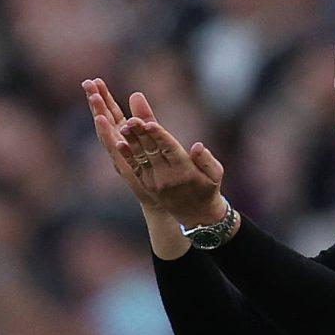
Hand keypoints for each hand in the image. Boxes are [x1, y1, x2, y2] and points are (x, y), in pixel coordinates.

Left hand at [82, 78, 228, 230]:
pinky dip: (127, 155)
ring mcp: (155, 181)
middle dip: (141, 135)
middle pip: (152, 150)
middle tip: (131, 119)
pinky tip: (119, 143)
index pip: (169, 149)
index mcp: (185, 171)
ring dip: (131, 141)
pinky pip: (135, 167)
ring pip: (141, 157)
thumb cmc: (207, 188)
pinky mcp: (147, 184)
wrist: (195, 215)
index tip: (149, 123)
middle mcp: (167, 177)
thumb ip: (207, 159)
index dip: (158, 136)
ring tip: (123, 126)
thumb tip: (198, 146)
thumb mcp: (215, 174)